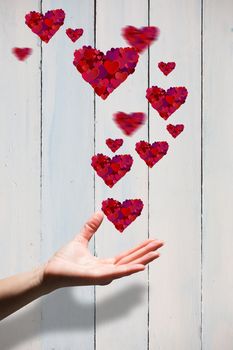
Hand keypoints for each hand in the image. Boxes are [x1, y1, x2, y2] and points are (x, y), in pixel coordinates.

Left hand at [42, 211, 163, 291]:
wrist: (50, 270)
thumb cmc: (64, 260)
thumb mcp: (81, 239)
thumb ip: (90, 228)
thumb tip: (99, 212)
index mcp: (105, 263)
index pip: (127, 255)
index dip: (140, 248)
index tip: (152, 240)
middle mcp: (107, 270)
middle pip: (131, 260)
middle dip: (146, 252)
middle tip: (161, 244)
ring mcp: (103, 275)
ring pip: (127, 266)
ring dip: (143, 260)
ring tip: (157, 253)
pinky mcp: (97, 277)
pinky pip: (116, 273)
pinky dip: (129, 270)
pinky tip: (141, 266)